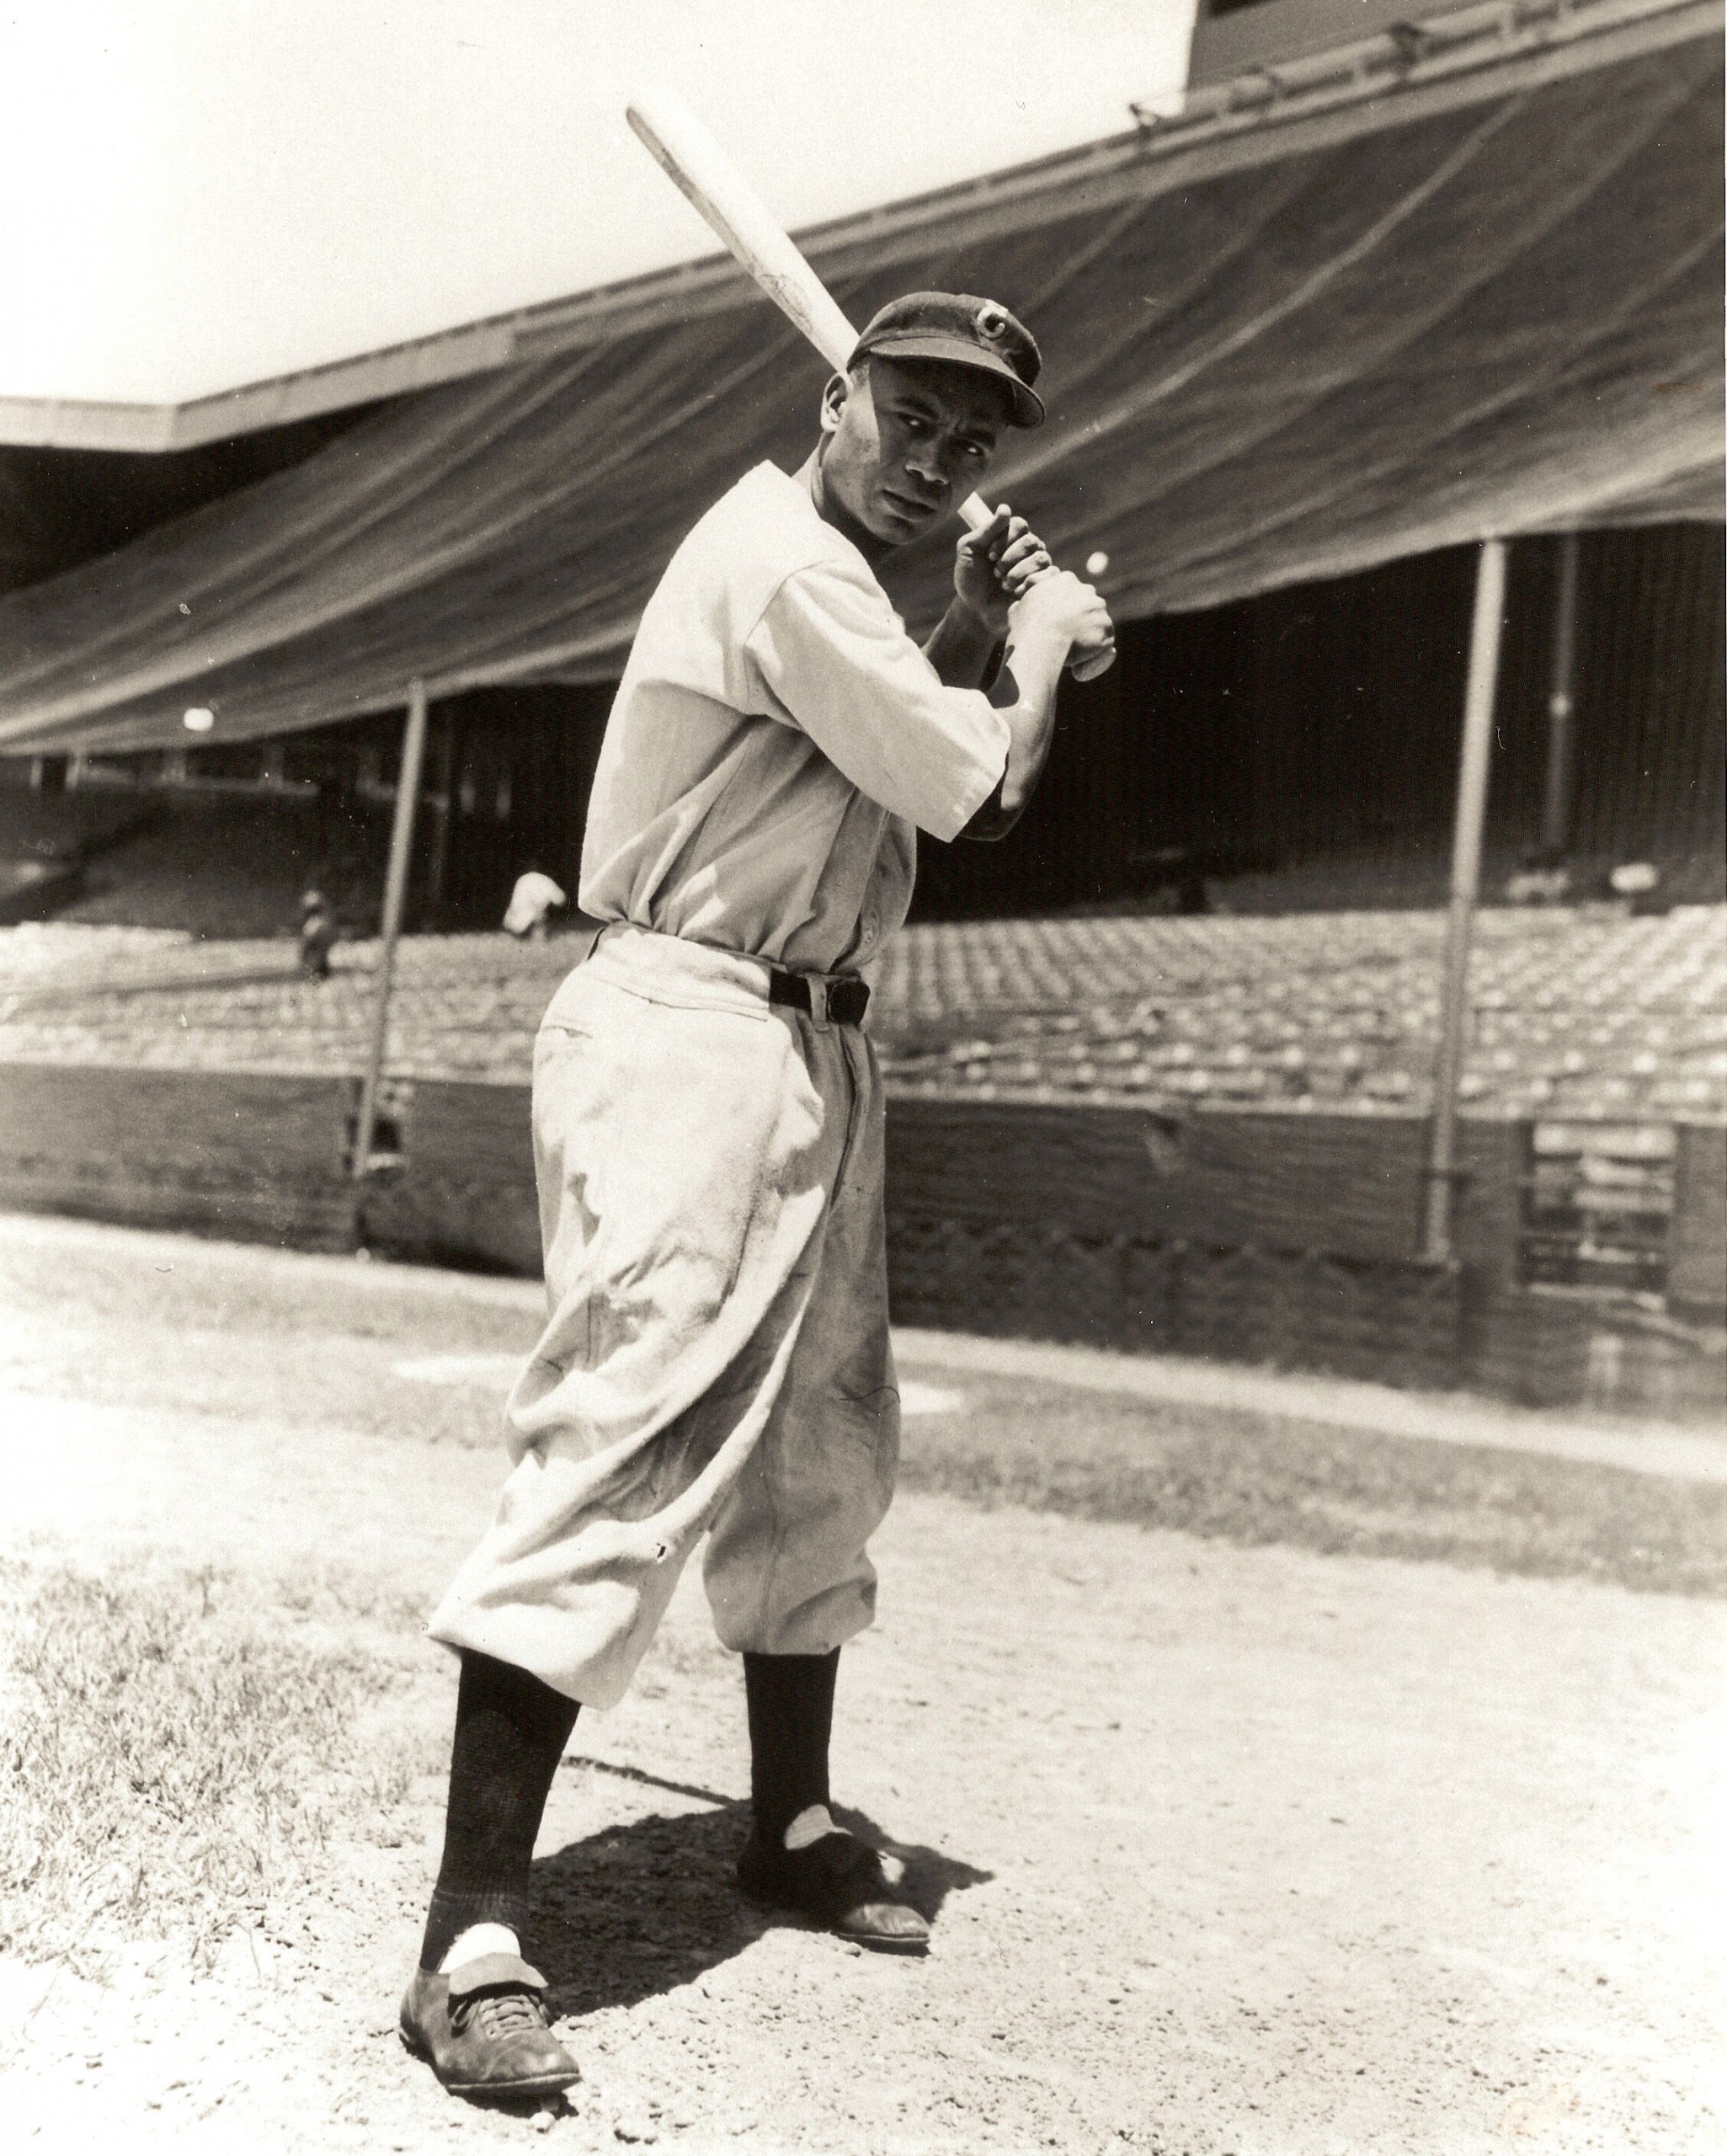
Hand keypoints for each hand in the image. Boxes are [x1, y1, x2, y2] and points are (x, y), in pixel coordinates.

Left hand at [953, 504, 1053, 638]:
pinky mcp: (1043, 585)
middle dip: (1009, 558)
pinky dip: (1029, 584)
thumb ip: (986, 530)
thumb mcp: (969, 551)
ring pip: (1042, 558)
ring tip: (1004, 584)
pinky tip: (1016, 593)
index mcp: (1010, 538)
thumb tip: (1005, 508)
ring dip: (1017, 573)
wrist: (976, 612)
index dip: (1005, 538)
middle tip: (995, 571)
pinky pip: (1050, 576)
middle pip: (1031, 541)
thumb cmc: (970, 580)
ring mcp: (1037, 568)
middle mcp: (1027, 550)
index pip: (1020, 525)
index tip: (989, 555)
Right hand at [1008, 567, 1112, 655]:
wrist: (1041, 639)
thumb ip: (1026, 603)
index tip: (1059, 625)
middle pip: (1089, 605)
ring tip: (1074, 657)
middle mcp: (1086, 589)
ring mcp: (1099, 609)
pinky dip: (1095, 657)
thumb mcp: (1018, 608)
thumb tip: (1021, 606)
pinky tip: (1078, 671)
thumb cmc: (1025, 626)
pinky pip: (1105, 644)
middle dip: (1082, 621)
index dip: (1066, 610)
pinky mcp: (1106, 628)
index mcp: (1065, 579)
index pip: (1072, 592)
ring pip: (1098, 624)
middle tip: (1069, 640)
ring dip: (1090, 638)